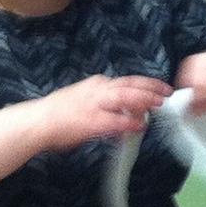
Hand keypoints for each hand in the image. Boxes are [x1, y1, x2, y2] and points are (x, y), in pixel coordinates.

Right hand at [39, 73, 169, 149]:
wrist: (38, 122)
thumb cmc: (58, 114)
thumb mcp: (83, 100)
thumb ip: (104, 104)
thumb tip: (123, 112)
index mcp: (96, 85)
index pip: (127, 81)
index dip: (145, 84)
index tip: (159, 88)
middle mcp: (98, 91)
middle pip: (130, 85)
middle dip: (150, 88)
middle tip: (166, 92)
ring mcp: (95, 104)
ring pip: (126, 97)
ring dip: (144, 99)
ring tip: (159, 104)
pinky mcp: (91, 120)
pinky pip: (116, 120)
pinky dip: (130, 121)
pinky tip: (139, 125)